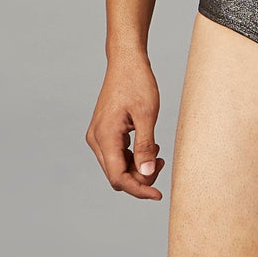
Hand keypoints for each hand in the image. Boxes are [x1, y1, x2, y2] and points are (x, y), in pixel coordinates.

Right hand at [85, 51, 166, 199]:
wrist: (126, 61)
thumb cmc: (137, 82)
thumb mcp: (147, 115)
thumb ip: (145, 147)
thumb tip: (148, 174)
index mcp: (105, 136)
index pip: (118, 177)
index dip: (139, 190)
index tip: (158, 195)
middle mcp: (96, 139)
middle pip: (116, 175)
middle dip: (140, 177)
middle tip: (162, 161)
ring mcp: (98, 136)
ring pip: (117, 167)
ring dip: (138, 167)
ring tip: (158, 152)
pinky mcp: (104, 132)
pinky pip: (117, 155)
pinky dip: (133, 157)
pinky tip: (150, 147)